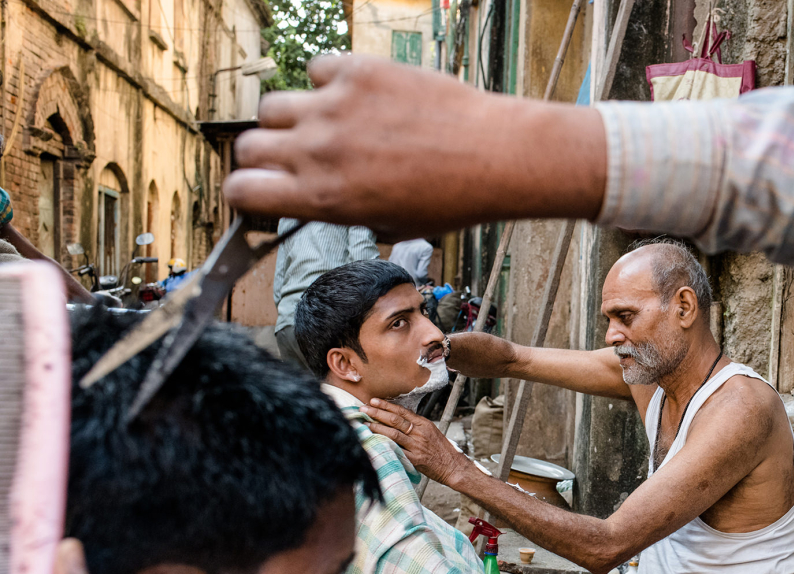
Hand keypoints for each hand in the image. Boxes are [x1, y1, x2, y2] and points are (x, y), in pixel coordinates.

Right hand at [224, 55, 605, 238]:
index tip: (259, 189)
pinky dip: (327, 82)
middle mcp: (318, 152)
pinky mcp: (355, 70)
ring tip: (325, 126)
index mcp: (322, 199)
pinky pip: (316, 69)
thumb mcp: (390, 226)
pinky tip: (356, 96)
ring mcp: (333, 107)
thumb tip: (317, 201)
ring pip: (274, 105)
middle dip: (264, 155)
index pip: (241, 191)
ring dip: (291, 118)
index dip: (245, 193)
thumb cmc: (452, 199)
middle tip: (292, 157)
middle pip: (248, 146)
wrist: (493, 155)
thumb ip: (343, 212)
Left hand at [367, 399, 476, 486]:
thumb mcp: (431, 432)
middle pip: (395, 420)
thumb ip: (416, 425)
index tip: (373, 401)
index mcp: (424, 424)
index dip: (386, 405)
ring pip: (393, 434)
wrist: (454, 466)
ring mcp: (417, 446)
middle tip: (363, 408)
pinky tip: (375, 442)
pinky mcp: (415, 459)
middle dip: (377, 413)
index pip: (402, 411)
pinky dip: (385, 445)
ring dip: (377, 427)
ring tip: (365, 423)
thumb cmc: (442, 450)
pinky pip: (397, 451)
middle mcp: (420, 433)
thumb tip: (398, 419)